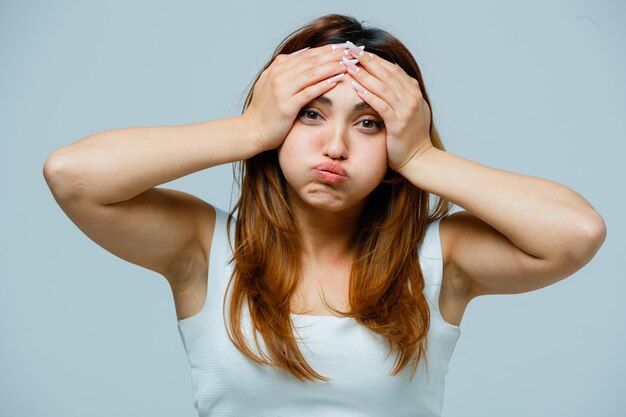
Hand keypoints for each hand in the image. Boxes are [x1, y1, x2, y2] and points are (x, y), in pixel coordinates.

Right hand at [242, 44, 350, 151]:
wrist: (251, 131)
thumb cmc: (263, 111)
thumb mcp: (268, 83)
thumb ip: (283, 68)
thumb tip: (301, 54)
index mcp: (277, 69)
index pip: (306, 55)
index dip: (326, 50)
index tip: (342, 47)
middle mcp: (279, 76)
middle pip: (312, 61)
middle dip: (333, 55)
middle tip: (351, 51)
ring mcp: (282, 90)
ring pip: (312, 74)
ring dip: (332, 67)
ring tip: (348, 63)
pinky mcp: (286, 105)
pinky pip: (308, 92)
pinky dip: (323, 85)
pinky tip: (336, 80)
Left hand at [344, 50, 432, 171]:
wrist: (420, 159)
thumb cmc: (410, 137)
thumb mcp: (410, 110)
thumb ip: (401, 93)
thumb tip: (390, 75)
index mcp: (413, 91)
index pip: (391, 68)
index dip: (374, 58)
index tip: (358, 50)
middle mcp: (411, 97)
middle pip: (386, 73)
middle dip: (367, 60)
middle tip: (350, 50)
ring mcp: (406, 109)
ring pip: (382, 86)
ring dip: (364, 74)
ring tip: (349, 65)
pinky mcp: (398, 123)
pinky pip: (381, 105)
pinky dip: (369, 95)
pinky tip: (356, 87)